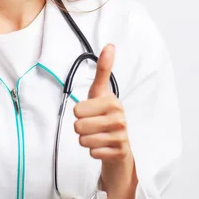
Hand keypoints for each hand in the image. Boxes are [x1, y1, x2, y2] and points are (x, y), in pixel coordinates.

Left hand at [73, 44, 136, 198]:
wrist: (120, 143)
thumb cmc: (105, 114)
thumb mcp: (100, 91)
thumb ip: (103, 70)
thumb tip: (109, 45)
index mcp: (113, 102)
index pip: (77, 110)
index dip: (79, 112)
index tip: (90, 111)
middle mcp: (119, 118)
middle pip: (78, 126)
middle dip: (81, 127)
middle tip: (92, 125)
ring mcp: (121, 136)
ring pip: (84, 140)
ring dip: (86, 139)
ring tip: (97, 135)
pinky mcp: (120, 152)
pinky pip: (92, 153)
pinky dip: (94, 151)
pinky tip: (103, 146)